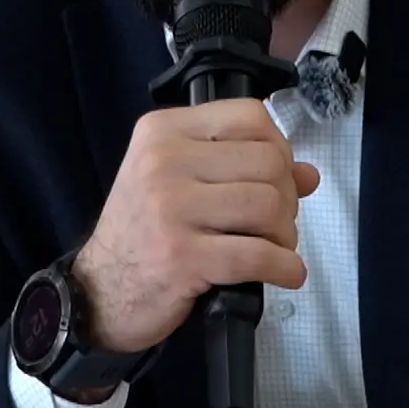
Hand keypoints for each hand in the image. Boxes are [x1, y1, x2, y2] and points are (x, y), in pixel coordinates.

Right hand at [73, 99, 320, 355]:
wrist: (100, 291)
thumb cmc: (144, 231)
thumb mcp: (181, 183)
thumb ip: (242, 168)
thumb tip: (308, 175)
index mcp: (163, 131)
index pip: (249, 116)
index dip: (278, 147)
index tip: (274, 177)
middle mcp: (164, 161)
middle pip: (268, 162)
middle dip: (286, 197)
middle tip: (274, 223)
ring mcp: (171, 208)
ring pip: (269, 206)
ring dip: (286, 234)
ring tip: (274, 248)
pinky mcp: (182, 256)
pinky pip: (259, 255)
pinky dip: (285, 267)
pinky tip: (286, 273)